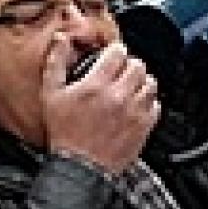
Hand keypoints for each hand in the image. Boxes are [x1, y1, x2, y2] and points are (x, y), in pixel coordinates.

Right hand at [42, 35, 159, 173]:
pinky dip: (148, 103)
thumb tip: (62, 40)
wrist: (80, 168)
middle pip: (138, 65)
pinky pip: (156, 105)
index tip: (111, 58)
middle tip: (120, 74)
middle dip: (129, 66)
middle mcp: (118, 96)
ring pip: (150, 83)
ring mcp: (134, 112)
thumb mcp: (51, 95)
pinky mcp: (144, 127)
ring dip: (141, 83)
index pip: (118, 52)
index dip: (114, 52)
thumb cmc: (64, 134)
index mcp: (96, 85)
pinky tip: (135, 107)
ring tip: (130, 89)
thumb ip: (56, 63)